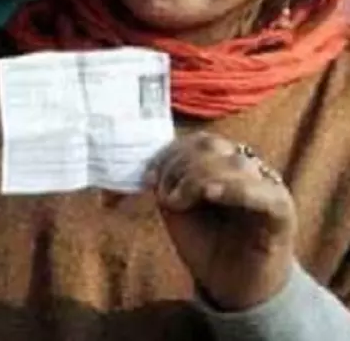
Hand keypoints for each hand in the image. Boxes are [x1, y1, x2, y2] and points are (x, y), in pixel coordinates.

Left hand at [147, 132, 296, 311]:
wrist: (234, 288)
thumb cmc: (207, 246)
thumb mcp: (178, 210)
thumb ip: (169, 184)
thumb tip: (153, 168)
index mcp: (225, 166)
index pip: (200, 141)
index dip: (171, 153)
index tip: (148, 177)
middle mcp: (250, 171)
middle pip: (213, 146)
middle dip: (179, 165)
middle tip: (166, 196)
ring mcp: (268, 189)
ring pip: (235, 163)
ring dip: (197, 178)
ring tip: (179, 204)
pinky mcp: (282, 214)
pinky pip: (264, 194)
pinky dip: (234, 189)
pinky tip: (210, 194)